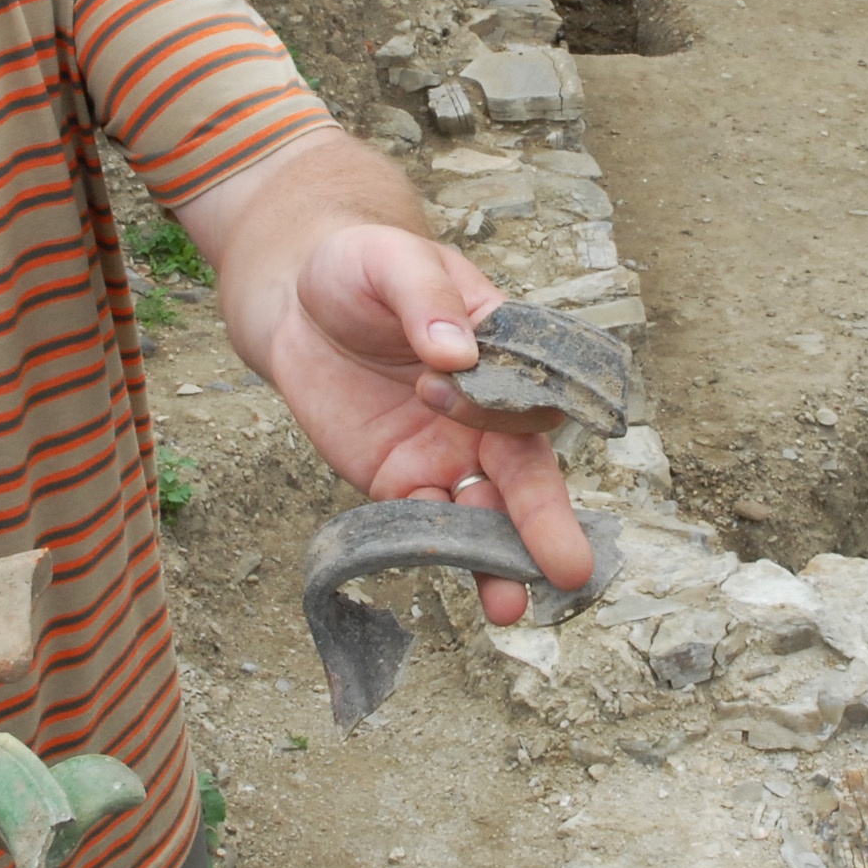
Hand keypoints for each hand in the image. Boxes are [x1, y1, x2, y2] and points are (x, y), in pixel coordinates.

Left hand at [254, 222, 593, 627]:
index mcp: (506, 354)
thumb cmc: (361, 267)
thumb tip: (452, 352)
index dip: (496, 403)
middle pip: (526, 473)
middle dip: (545, 522)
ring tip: (507, 606)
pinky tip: (439, 578)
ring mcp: (446, 452)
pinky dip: (430, 550)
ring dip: (496, 560)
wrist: (298, 296)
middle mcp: (487, 414)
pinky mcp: (399, 480)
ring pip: (483, 514)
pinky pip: (420, 524)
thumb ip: (425, 298)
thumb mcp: (392, 261)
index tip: (441, 378)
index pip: (529, 396)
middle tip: (569, 568)